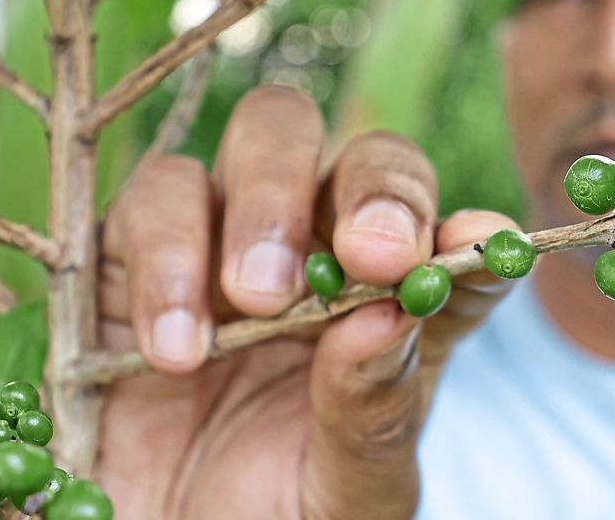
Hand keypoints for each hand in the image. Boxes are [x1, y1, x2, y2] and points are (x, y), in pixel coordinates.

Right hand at [97, 85, 516, 518]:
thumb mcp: (344, 492)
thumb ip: (372, 412)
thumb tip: (385, 314)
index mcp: (402, 313)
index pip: (462, 241)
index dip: (475, 235)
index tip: (474, 248)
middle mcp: (330, 257)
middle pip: (370, 156)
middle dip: (375, 190)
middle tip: (366, 255)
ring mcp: (235, 238)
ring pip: (267, 131)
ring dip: (268, 205)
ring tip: (256, 304)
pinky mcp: (139, 251)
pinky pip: (155, 197)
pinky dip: (167, 254)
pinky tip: (177, 346)